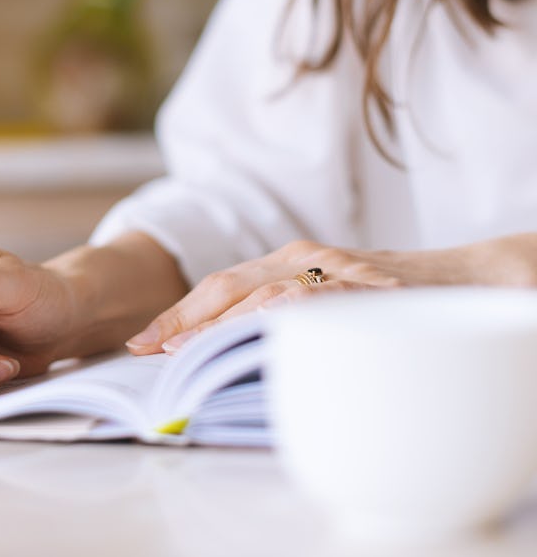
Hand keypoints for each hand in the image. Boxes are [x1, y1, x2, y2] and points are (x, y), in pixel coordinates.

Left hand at [125, 235, 536, 354]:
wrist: (466, 279)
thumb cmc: (391, 296)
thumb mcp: (329, 302)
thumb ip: (287, 317)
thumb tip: (238, 352)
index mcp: (289, 260)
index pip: (221, 286)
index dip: (180, 313)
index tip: (144, 341)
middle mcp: (303, 257)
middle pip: (227, 286)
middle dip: (181, 319)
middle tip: (146, 349)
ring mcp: (333, 268)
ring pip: (261, 293)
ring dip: (217, 324)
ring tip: (181, 350)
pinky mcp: (365, 284)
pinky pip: (315, 300)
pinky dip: (281, 317)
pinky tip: (254, 333)